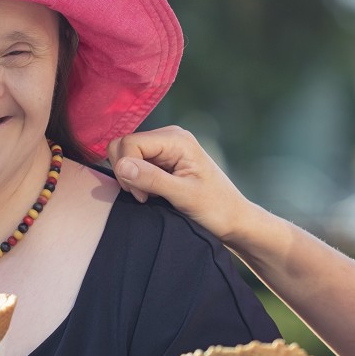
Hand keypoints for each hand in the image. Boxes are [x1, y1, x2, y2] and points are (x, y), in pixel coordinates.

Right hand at [107, 125, 251, 242]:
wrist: (233, 218)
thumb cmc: (216, 208)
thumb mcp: (183, 195)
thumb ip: (151, 179)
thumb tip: (121, 165)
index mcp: (176, 139)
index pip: (129, 143)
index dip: (127, 169)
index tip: (143, 195)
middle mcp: (169, 137)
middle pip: (124, 145)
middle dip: (126, 172)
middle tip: (144, 195)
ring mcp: (165, 147)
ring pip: (126, 155)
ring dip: (131, 178)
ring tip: (150, 195)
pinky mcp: (162, 160)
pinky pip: (135, 164)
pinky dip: (137, 180)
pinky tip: (152, 193)